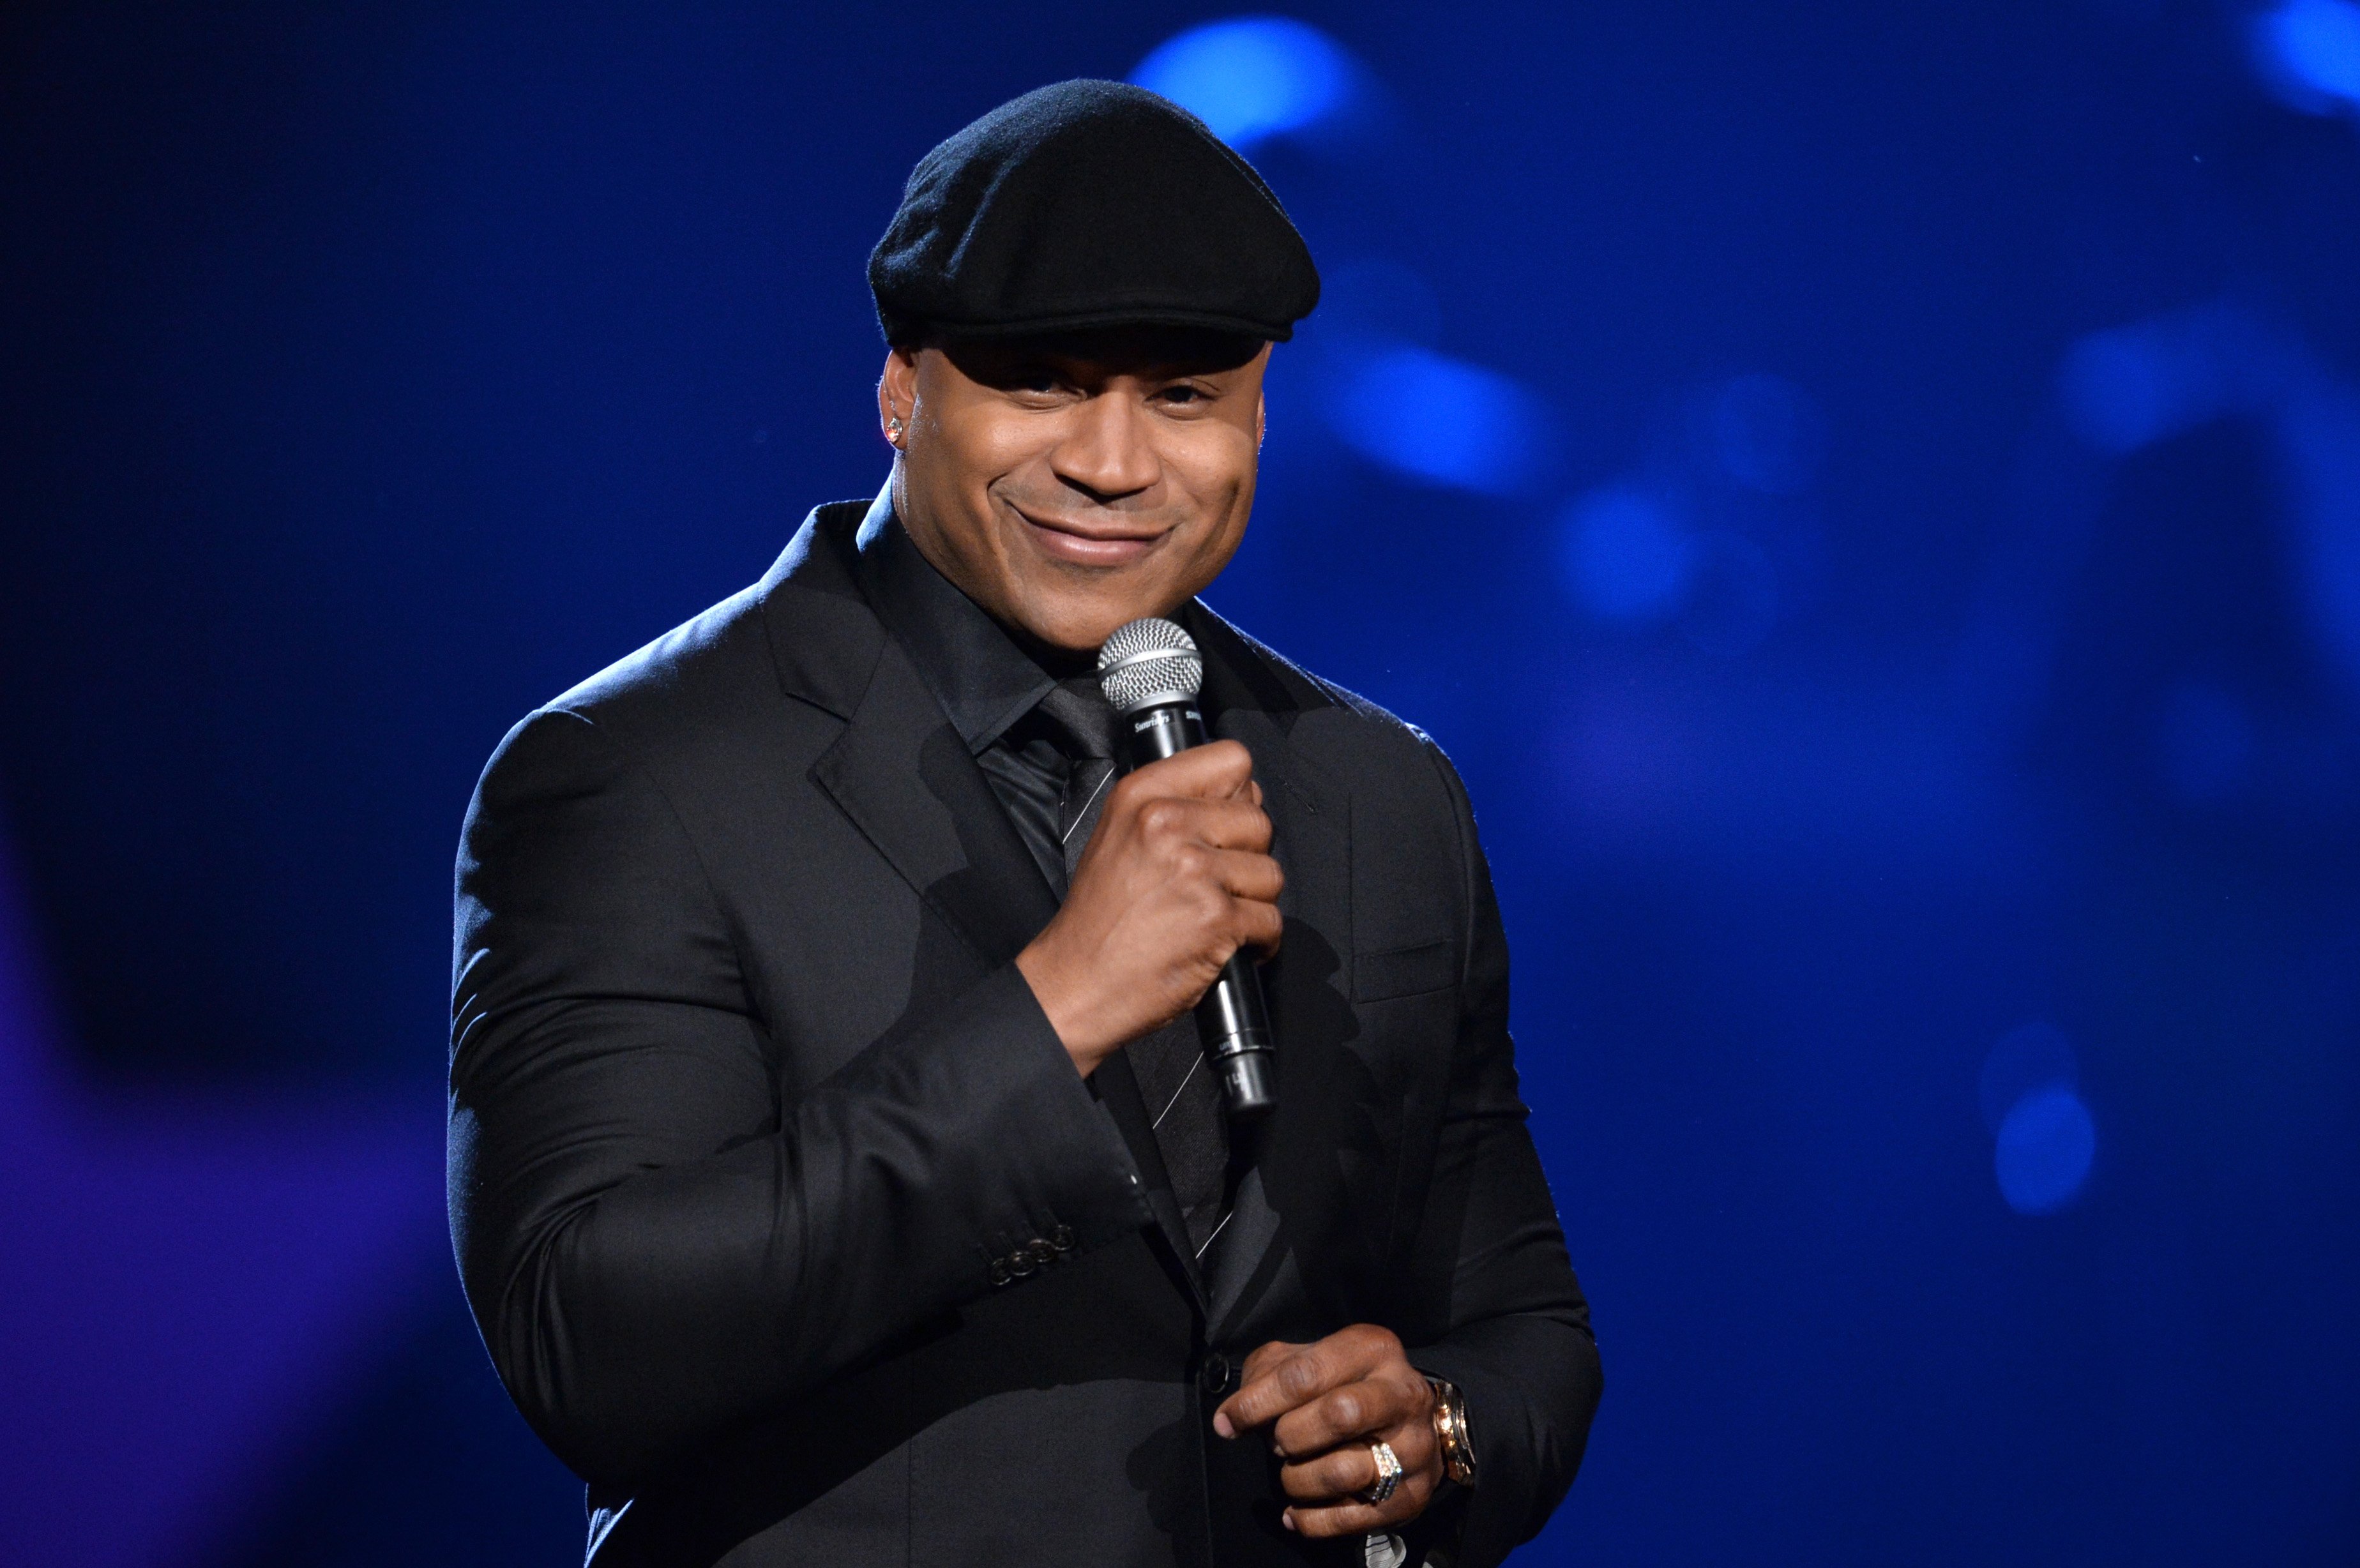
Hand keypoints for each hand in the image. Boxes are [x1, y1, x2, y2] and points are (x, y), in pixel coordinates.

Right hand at [1017, 740, 1282, 1075]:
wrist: (1076, 984)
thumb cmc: (1098, 921)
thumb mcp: (1118, 836)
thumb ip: (1174, 806)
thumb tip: (1242, 798)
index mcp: (1143, 795)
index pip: (1232, 760)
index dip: (1239, 796)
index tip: (1226, 825)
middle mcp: (1168, 824)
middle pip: (1259, 821)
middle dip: (1248, 858)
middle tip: (1216, 884)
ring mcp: (1195, 870)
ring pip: (1271, 874)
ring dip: (1254, 902)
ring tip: (1215, 916)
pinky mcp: (1216, 917)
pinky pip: (1271, 921)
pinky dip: (1259, 942)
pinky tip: (1226, 944)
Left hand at [1211, 1324, 1442, 1538]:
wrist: (1413, 1421)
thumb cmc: (1345, 1384)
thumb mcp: (1307, 1358)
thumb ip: (1267, 1374)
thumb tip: (1232, 1417)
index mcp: (1371, 1349)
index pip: (1305, 1374)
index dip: (1258, 1402)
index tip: (1228, 1422)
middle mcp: (1402, 1395)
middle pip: (1337, 1415)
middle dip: (1290, 1436)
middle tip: (1277, 1443)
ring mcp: (1413, 1448)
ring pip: (1343, 1472)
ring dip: (1299, 1480)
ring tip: (1292, 1474)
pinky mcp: (1413, 1495)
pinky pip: (1351, 1518)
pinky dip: (1311, 1520)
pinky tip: (1296, 1512)